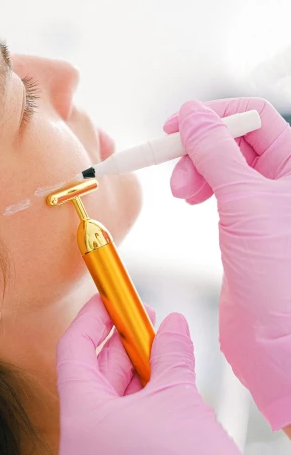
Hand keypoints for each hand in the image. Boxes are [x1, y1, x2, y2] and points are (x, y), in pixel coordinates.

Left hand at [56, 295, 286, 454]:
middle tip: (144, 327)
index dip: (92, 321)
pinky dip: (128, 421)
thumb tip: (171, 326)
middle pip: (88, 385)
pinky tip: (156, 404)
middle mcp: (74, 452)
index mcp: (81, 421)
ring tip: (157, 362)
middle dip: (117, 352)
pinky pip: (109, 448)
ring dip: (126, 386)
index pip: (73, 353)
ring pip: (101, 418)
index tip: (109, 302)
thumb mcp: (179, 394)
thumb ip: (168, 352)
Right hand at [163, 98, 290, 430]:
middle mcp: (284, 182)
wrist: (277, 338)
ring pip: (224, 164)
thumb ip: (215, 152)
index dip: (212, 116)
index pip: (253, 117)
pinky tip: (190, 198)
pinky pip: (220, 190)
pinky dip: (200, 187)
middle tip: (177, 173)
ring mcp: (264, 205)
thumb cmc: (278, 276)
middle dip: (199, 148)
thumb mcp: (244, 200)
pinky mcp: (246, 228)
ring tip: (182, 192)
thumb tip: (192, 115)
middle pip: (235, 139)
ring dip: (196, 169)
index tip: (175, 127)